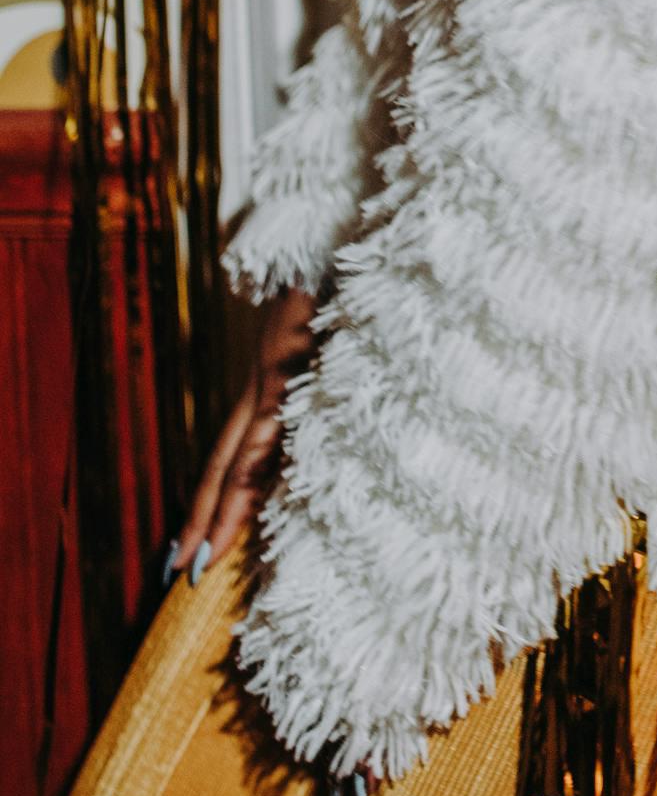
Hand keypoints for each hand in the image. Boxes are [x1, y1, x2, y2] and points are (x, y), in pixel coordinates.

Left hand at [169, 284, 317, 584]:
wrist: (329, 221)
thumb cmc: (339, 268)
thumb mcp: (329, 324)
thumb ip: (323, 360)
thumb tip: (333, 392)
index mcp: (272, 376)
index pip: (237, 451)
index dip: (214, 498)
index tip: (194, 544)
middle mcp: (266, 381)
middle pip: (227, 463)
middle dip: (203, 521)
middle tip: (179, 573)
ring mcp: (276, 375)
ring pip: (242, 457)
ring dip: (221, 512)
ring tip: (198, 561)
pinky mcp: (289, 365)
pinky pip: (269, 432)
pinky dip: (255, 477)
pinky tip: (244, 509)